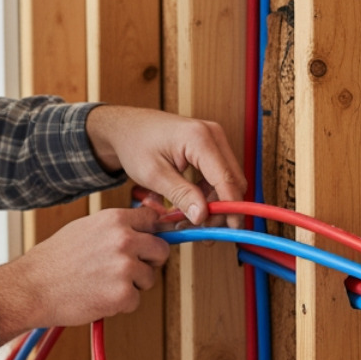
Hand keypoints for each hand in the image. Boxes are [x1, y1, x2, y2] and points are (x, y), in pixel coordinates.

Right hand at [0, 206, 170, 341]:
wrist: (32, 288)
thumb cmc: (53, 260)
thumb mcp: (85, 229)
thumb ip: (115, 228)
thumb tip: (140, 231)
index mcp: (115, 220)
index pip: (154, 220)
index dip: (153, 234)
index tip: (148, 243)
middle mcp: (124, 240)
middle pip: (161, 250)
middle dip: (149, 262)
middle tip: (129, 270)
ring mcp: (125, 267)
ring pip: (149, 278)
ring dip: (132, 285)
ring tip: (103, 284)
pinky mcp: (123, 294)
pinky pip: (135, 301)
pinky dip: (120, 304)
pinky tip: (98, 297)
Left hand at [84, 105, 246, 227]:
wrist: (127, 128)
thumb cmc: (135, 144)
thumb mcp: (154, 174)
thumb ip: (181, 195)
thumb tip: (202, 216)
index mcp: (200, 138)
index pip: (226, 179)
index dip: (231, 208)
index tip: (229, 231)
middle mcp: (213, 135)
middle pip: (233, 181)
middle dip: (222, 210)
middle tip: (201, 231)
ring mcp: (214, 140)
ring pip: (228, 182)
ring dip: (214, 205)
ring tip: (189, 221)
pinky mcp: (211, 148)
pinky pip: (219, 177)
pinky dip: (209, 195)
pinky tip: (191, 207)